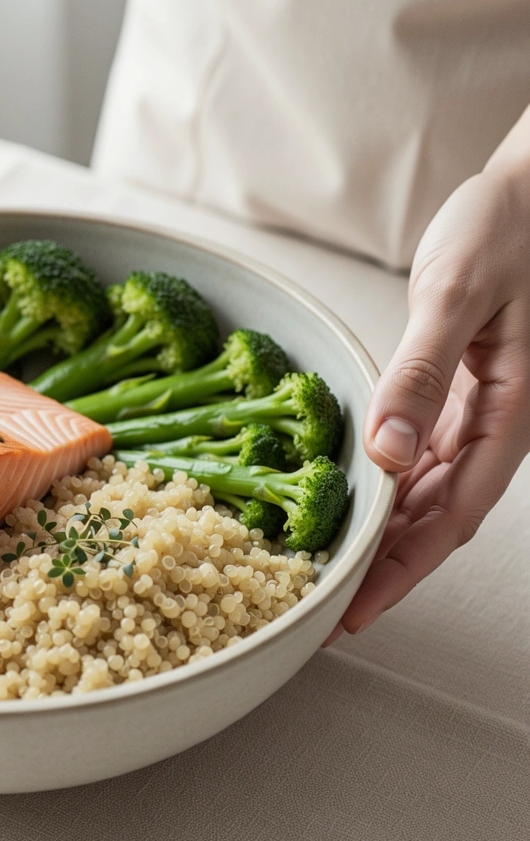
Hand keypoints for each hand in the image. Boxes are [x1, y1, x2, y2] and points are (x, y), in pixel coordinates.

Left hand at [326, 167, 529, 643]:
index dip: (401, 570)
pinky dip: (392, 483)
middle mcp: (500, 423)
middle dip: (387, 565)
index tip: (355, 612)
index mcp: (511, 414)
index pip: (450, 517)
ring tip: (335, 562)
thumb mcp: (456, 295)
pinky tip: (361, 497)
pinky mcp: (462, 389)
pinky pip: (426, 453)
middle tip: (328, 603)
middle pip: (438, 516)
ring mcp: (482, 409)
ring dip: (387, 530)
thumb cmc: (507, 228)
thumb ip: (421, 374)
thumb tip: (388, 454)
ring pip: (431, 490)